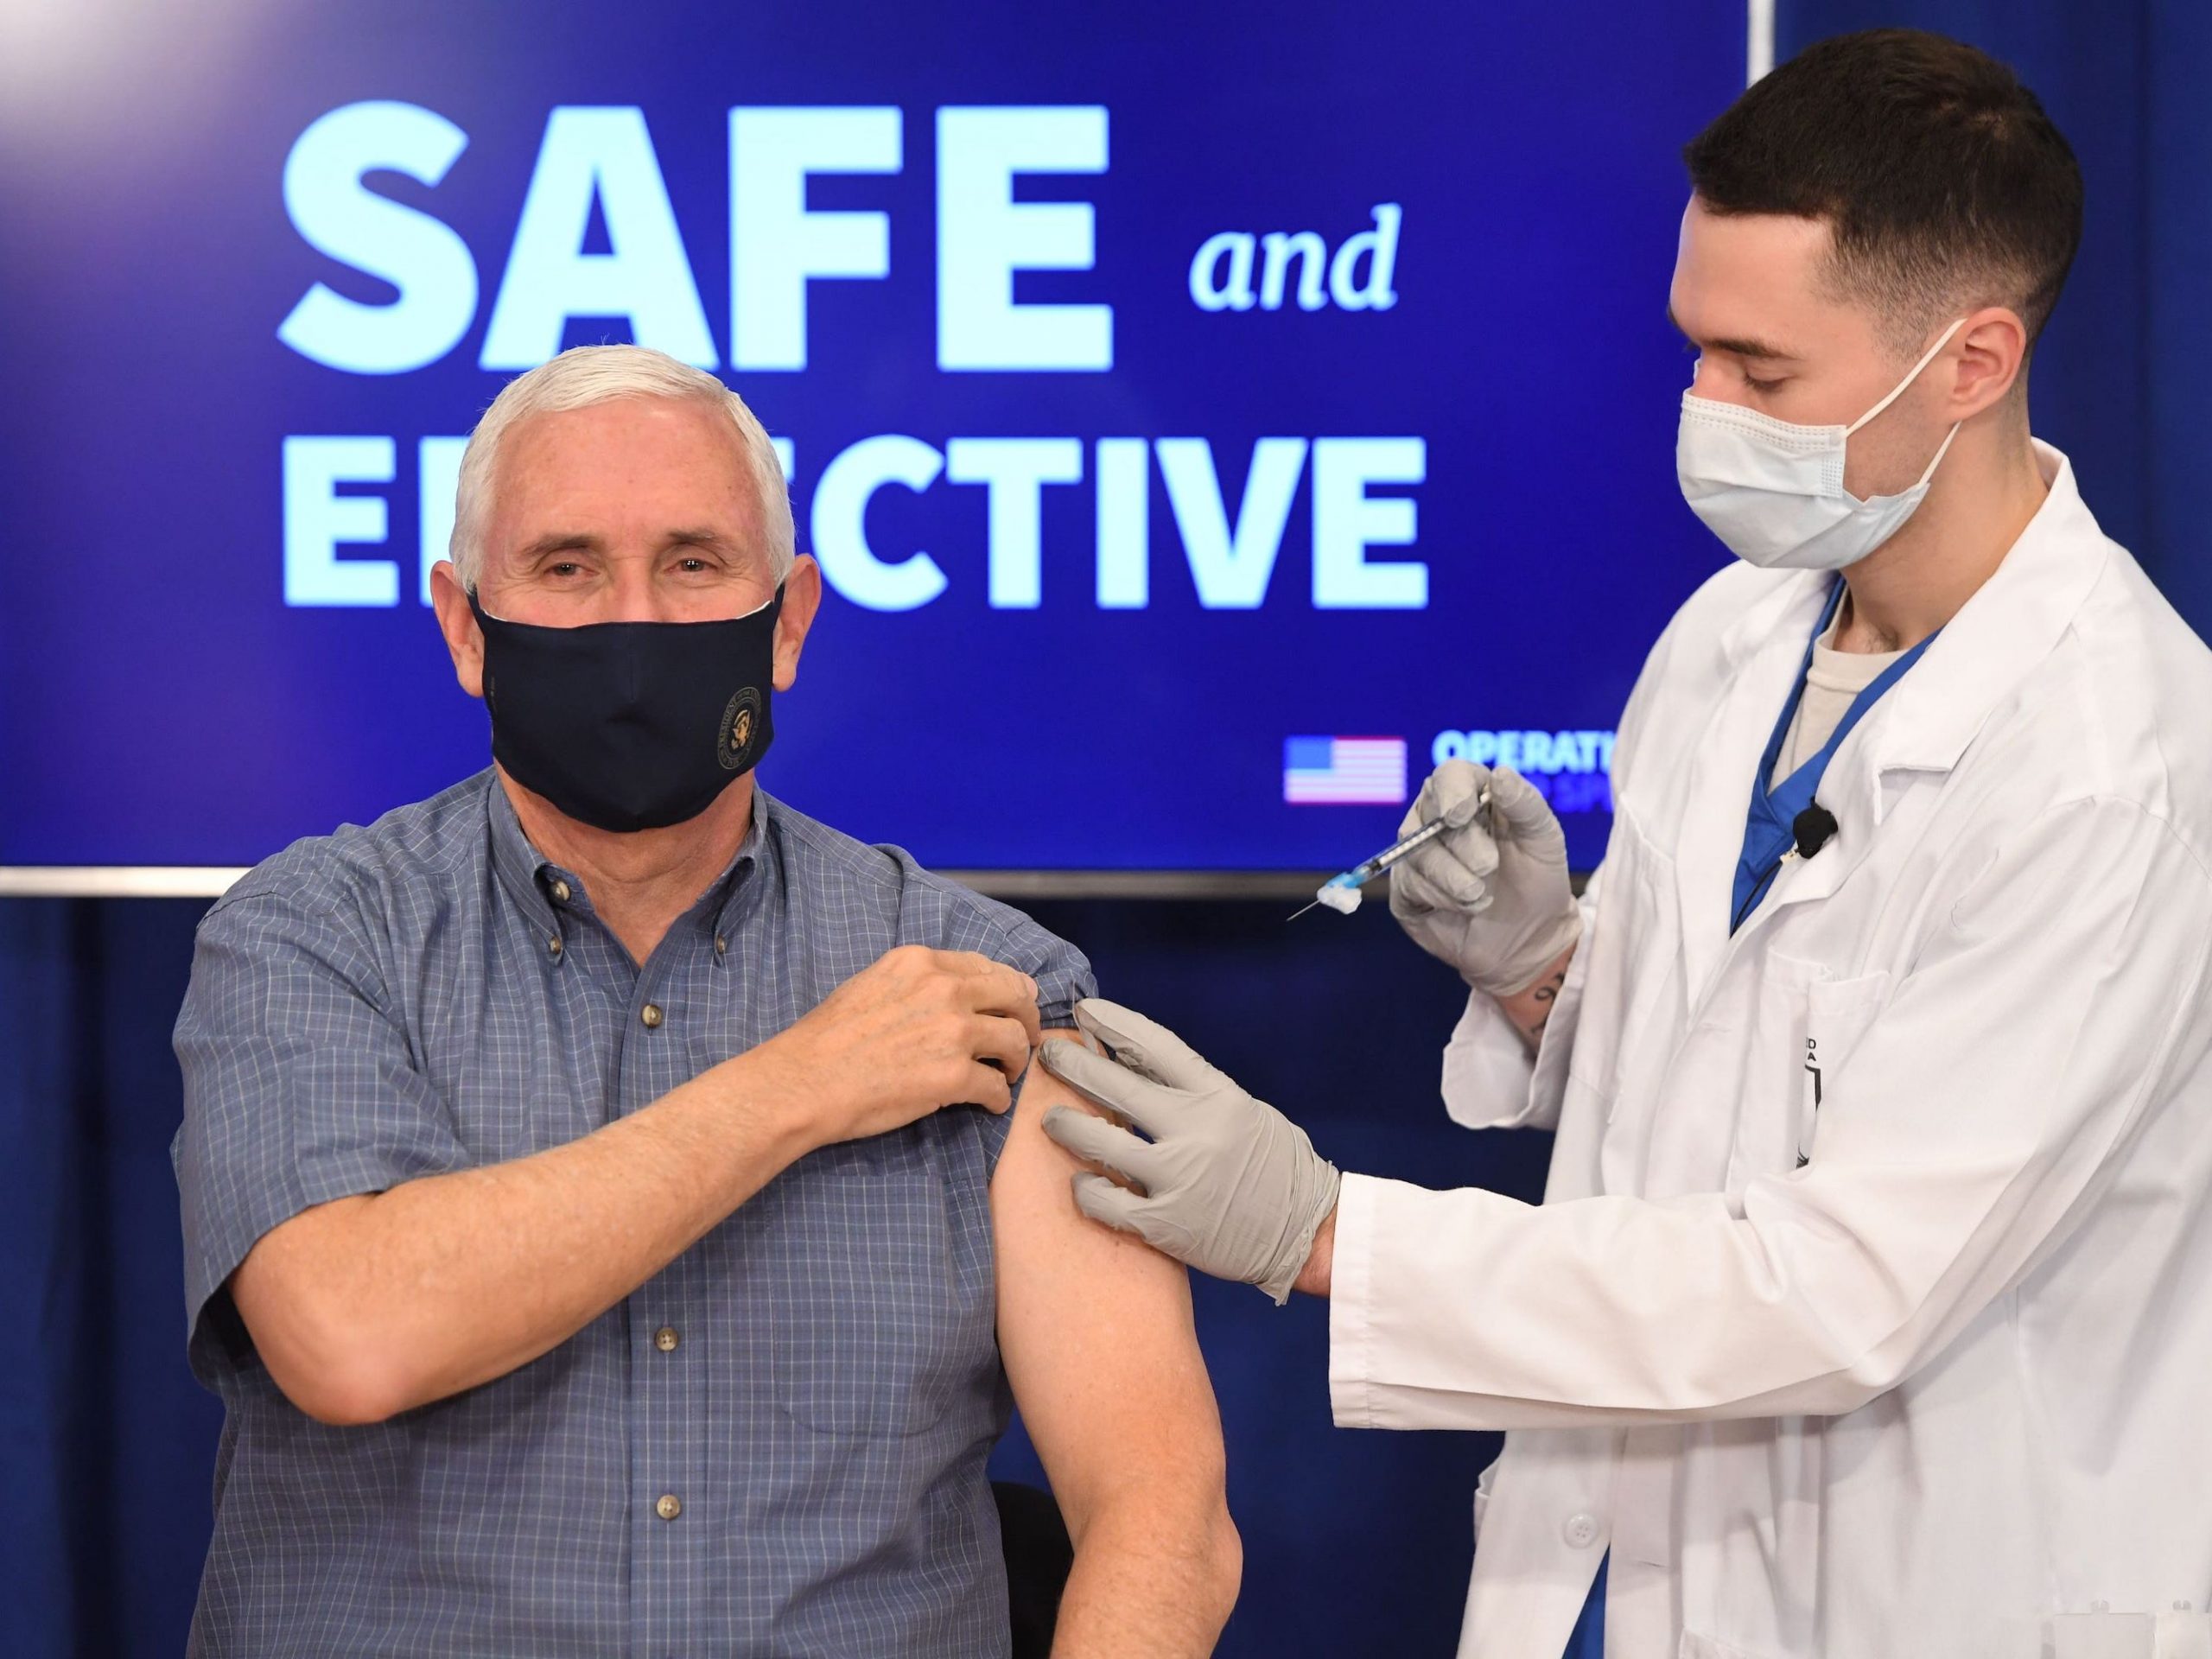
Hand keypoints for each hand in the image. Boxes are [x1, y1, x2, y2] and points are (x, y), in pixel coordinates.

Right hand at [746, 945, 1041, 1149]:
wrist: (804, 1081)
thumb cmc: (827, 1039)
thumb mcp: (871, 983)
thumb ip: (916, 982)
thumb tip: (954, 992)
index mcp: (921, 962)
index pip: (986, 966)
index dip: (1008, 987)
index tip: (1014, 1003)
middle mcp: (944, 988)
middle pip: (1014, 995)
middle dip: (1027, 1017)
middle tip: (1027, 1038)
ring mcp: (953, 1031)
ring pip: (1015, 1039)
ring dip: (1016, 1060)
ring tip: (1007, 1074)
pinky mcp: (954, 1075)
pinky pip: (996, 1086)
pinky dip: (998, 1098)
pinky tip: (989, 1103)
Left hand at [1037, 999, 1338, 1304]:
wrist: (1307, 1233)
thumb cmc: (1276, 1167)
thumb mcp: (1244, 1111)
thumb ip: (1193, 1089)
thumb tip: (1132, 1058)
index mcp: (1219, 1096)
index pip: (1154, 1045)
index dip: (1114, 1024)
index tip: (1085, 1012)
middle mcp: (1195, 1131)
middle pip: (1116, 1086)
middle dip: (1073, 1066)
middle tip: (1048, 1055)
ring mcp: (1177, 1178)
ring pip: (1099, 1142)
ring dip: (1066, 1125)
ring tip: (1051, 1119)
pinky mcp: (1165, 1224)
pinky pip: (1105, 1201)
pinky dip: (1086, 1188)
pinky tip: (1081, 1181)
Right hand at [1388, 760, 1581, 996]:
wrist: (1529, 939)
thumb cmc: (1538, 880)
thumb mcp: (1544, 839)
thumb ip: (1525, 804)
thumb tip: (1500, 773)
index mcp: (1472, 795)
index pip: (1449, 775)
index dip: (1452, 792)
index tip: (1462, 815)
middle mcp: (1437, 818)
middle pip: (1429, 814)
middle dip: (1462, 845)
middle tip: (1490, 866)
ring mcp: (1417, 853)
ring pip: (1416, 853)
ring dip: (1455, 879)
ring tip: (1483, 896)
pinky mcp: (1406, 889)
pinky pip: (1408, 885)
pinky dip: (1441, 898)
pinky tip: (1465, 907)